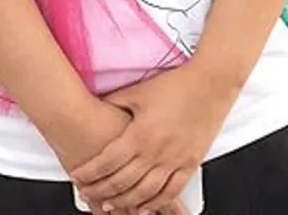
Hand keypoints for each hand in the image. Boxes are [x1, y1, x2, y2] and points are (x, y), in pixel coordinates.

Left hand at [72, 62, 233, 212]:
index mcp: (140, 134)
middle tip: (88, 194)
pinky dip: (156, 203)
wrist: (209, 84)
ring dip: (124, 201)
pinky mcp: (190, 164)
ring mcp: (174, 160)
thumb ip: (116, 103)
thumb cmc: (175, 84)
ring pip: (144, 192)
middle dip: (101, 190)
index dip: (90, 171)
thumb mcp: (138, 92)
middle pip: (122, 181)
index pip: (108, 161)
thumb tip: (98, 109)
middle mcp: (156, 152)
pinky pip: (171, 191)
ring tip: (110, 205)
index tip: (78, 176)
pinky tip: (145, 207)